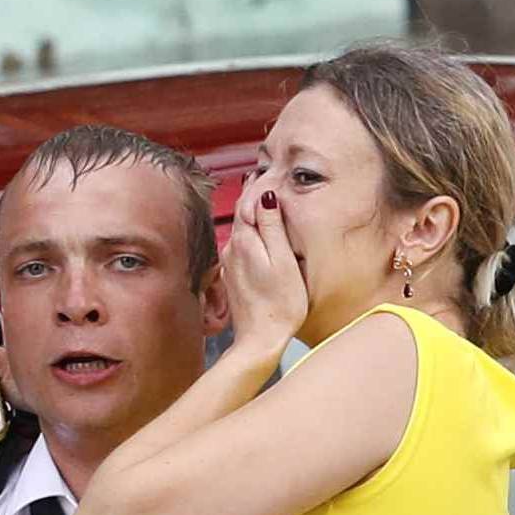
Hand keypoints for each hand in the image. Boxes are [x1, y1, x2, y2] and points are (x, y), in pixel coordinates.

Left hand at [221, 179, 308, 360]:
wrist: (260, 341)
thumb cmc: (280, 305)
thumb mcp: (283, 261)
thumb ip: (272, 227)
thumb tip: (266, 195)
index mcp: (244, 241)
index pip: (246, 201)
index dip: (257, 186)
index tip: (267, 172)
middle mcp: (232, 249)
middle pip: (242, 214)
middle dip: (254, 198)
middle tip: (267, 180)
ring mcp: (231, 264)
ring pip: (242, 231)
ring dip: (253, 218)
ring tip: (268, 205)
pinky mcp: (235, 277)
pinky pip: (243, 247)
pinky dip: (253, 237)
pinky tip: (264, 241)